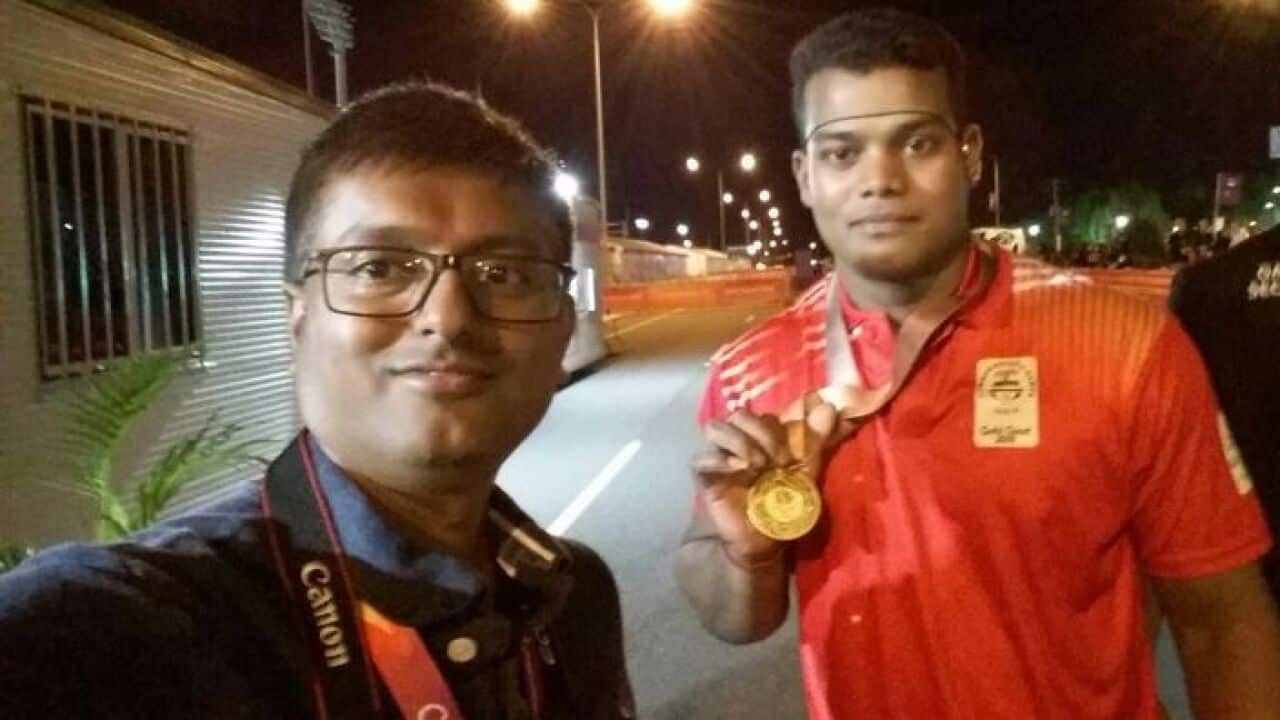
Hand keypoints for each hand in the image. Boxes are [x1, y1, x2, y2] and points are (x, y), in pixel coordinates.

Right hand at [693, 401, 841, 563]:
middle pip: (740, 415)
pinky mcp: (705, 478)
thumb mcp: (807, 471)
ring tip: (757, 466)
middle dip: (763, 435)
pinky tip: (740, 471)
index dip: (779, 430)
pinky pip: (700, 459)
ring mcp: (719, 458)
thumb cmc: (785, 503)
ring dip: (740, 441)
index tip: (793, 457)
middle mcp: (737, 442)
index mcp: (761, 438)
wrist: (768, 540)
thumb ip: (817, 439)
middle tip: (780, 462)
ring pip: (715, 427)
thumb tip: (829, 406)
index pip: (764, 415)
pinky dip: (718, 460)